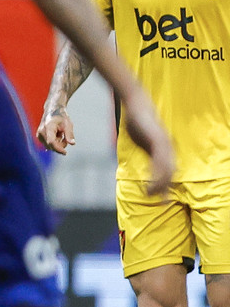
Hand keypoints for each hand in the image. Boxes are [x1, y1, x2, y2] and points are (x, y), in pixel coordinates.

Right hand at [36, 108, 73, 153]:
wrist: (52, 111)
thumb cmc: (61, 117)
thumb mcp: (68, 124)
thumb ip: (69, 134)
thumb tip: (72, 144)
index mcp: (48, 127)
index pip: (51, 142)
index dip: (58, 149)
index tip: (65, 153)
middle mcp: (41, 132)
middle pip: (51, 146)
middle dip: (60, 145)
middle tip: (66, 138)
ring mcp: (39, 135)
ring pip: (50, 147)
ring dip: (57, 144)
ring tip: (61, 135)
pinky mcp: (39, 137)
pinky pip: (48, 145)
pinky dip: (54, 143)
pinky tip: (56, 136)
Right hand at [115, 82, 175, 197]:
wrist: (136, 103)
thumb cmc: (137, 120)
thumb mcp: (140, 139)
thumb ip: (145, 150)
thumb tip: (143, 159)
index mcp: (164, 149)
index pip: (168, 171)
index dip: (166, 185)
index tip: (162, 199)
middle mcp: (168, 148)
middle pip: (170, 173)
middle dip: (165, 189)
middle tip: (161, 203)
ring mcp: (165, 145)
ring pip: (166, 170)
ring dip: (160, 184)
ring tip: (151, 195)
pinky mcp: (159, 141)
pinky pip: (160, 161)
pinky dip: (157, 173)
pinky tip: (153, 181)